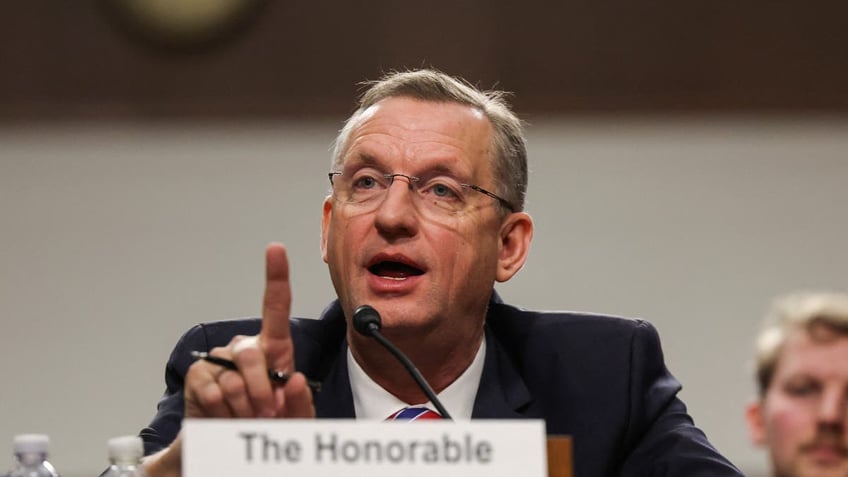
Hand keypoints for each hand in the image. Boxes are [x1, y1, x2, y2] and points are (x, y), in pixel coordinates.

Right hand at [184, 243, 315, 417]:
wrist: (230, 447)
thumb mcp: (293, 419)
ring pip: (234, 381)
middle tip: (265, 415)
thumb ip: (300, 403)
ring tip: (245, 419)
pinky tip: (225, 418)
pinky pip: (213, 393)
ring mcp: (219, 359)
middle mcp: (245, 349)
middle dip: (262, 391)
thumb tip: (294, 380)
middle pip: (253, 355)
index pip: (276, 309)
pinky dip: (223, 413)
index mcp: (274, 351)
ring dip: (243, 409)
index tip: (275, 249)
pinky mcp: (197, 374)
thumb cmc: (266, 426)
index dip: (276, 277)